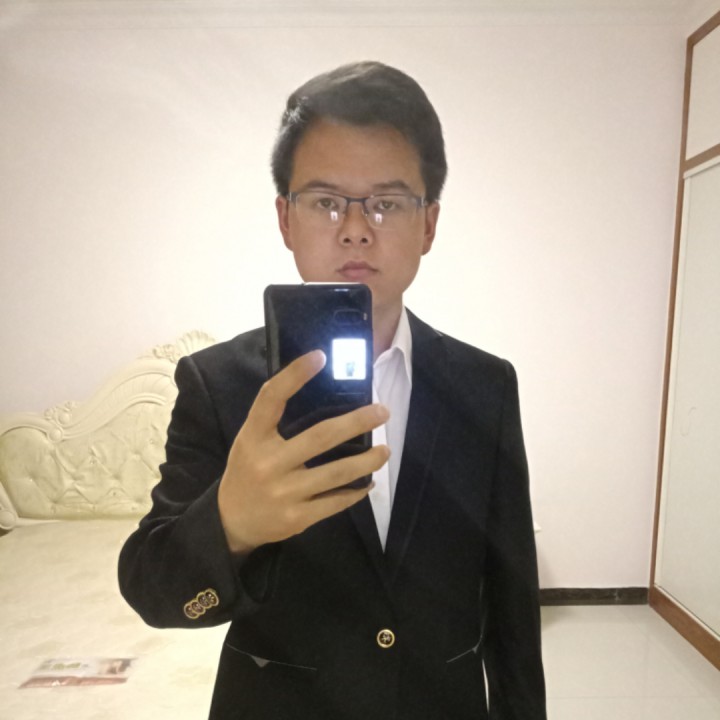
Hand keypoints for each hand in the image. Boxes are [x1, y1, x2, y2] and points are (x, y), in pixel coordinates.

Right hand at [217, 350, 389, 554]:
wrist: (232, 522)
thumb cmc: (248, 471)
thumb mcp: (251, 441)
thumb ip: (277, 422)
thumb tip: (326, 396)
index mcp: (253, 437)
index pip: (271, 398)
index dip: (295, 375)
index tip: (320, 356)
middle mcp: (268, 463)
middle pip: (320, 437)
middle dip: (357, 422)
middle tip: (382, 412)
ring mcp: (283, 492)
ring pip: (337, 473)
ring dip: (367, 460)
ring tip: (385, 450)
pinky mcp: (297, 518)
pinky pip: (336, 501)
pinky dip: (356, 490)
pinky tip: (368, 482)